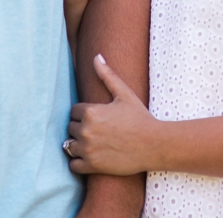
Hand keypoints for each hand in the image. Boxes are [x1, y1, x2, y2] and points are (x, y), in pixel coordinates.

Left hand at [66, 54, 159, 175]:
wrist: (154, 144)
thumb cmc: (140, 117)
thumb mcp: (125, 94)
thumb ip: (107, 75)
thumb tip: (96, 56)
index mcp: (91, 111)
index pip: (74, 111)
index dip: (85, 113)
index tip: (98, 117)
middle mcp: (86, 130)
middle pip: (70, 127)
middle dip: (81, 128)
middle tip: (97, 130)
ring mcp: (88, 149)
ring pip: (69, 145)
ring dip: (77, 144)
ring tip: (93, 143)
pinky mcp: (92, 166)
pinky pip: (73, 165)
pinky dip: (79, 162)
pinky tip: (91, 156)